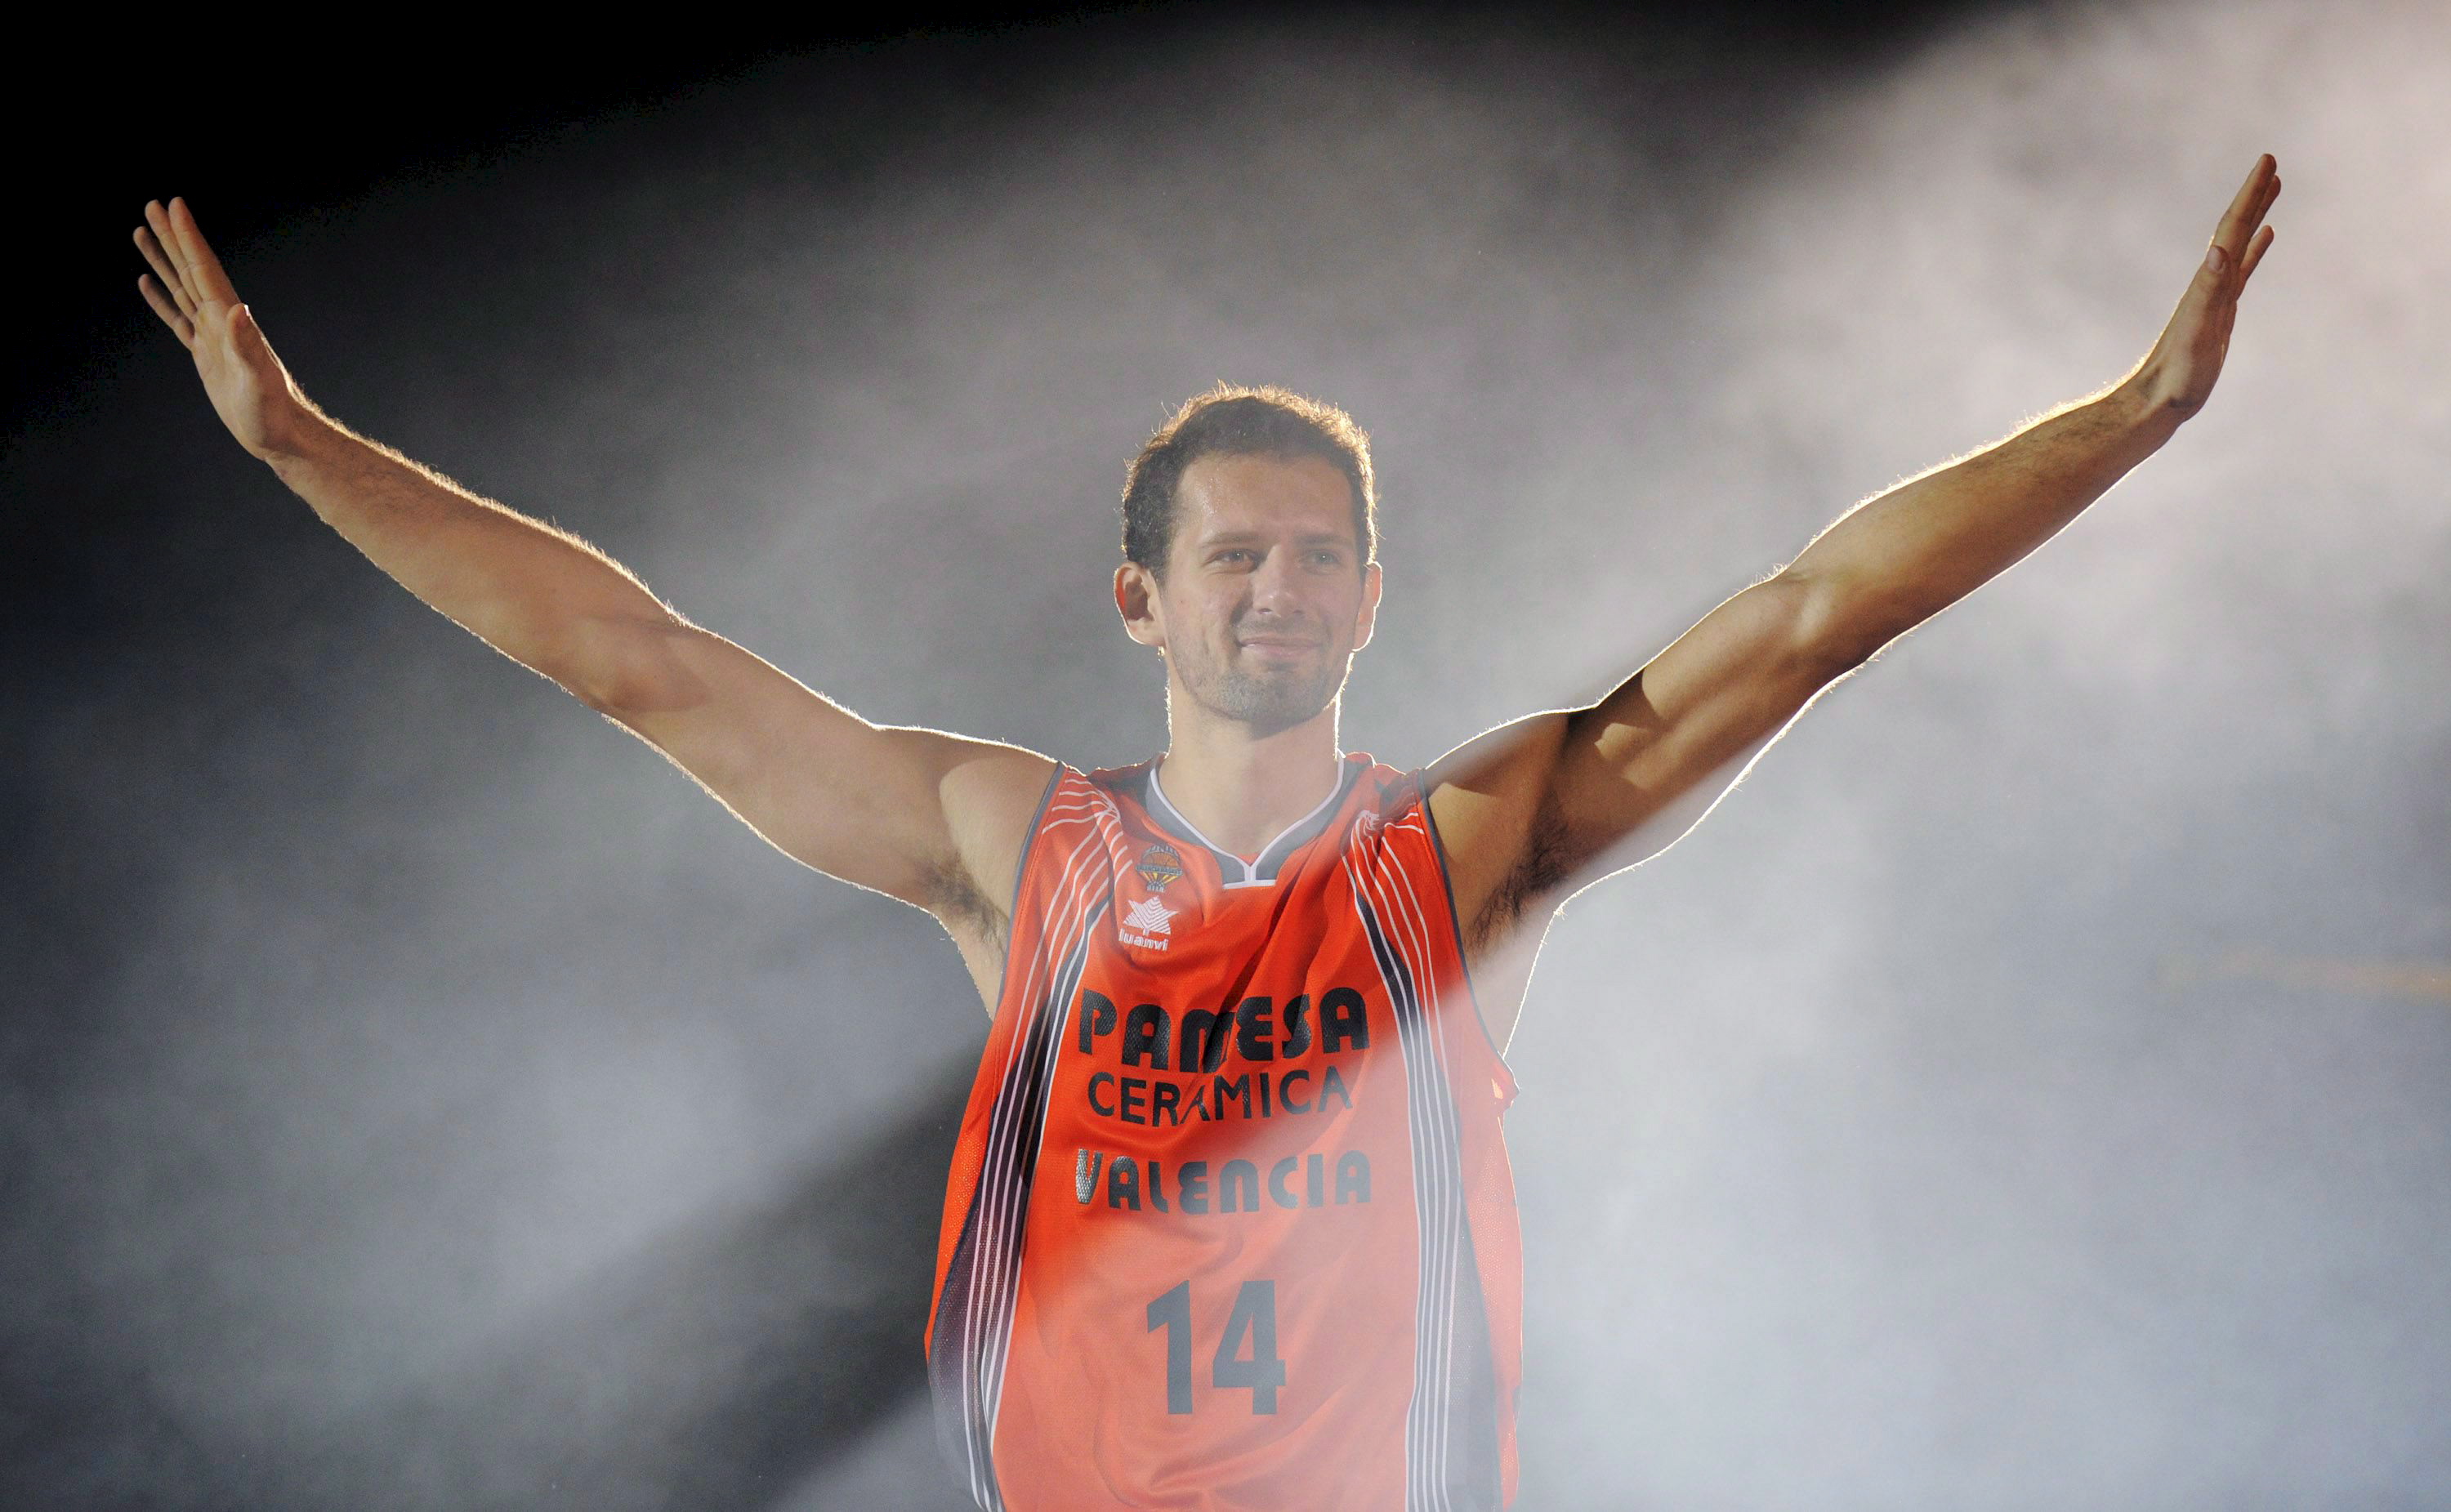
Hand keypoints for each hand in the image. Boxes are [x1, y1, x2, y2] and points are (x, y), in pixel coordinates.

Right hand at [135, 198, 313, 459]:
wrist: (279, 435)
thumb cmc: (272, 412)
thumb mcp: (258, 380)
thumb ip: (246, 345)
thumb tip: (236, 310)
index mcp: (229, 320)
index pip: (203, 269)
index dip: (188, 236)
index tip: (174, 204)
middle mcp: (221, 321)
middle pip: (189, 269)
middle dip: (171, 237)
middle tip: (152, 204)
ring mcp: (211, 336)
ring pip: (180, 287)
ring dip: (163, 259)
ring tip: (142, 231)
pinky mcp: (205, 355)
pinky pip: (177, 318)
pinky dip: (161, 298)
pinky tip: (149, 282)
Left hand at [2130, 154, 2279, 419]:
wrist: (2156, 401)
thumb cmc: (2177, 374)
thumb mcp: (2197, 332)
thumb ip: (2207, 292)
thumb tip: (2219, 251)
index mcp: (2208, 280)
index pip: (2233, 227)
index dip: (2251, 194)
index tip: (2268, 161)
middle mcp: (2211, 281)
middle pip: (2236, 228)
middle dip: (2254, 195)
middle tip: (2272, 163)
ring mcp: (2216, 295)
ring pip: (2241, 244)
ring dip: (2255, 215)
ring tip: (2273, 189)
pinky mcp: (2220, 312)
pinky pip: (2242, 271)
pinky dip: (2254, 250)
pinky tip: (2264, 238)